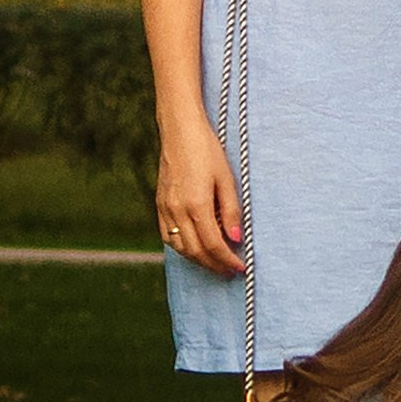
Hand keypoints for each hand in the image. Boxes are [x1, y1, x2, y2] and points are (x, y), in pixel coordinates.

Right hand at [154, 119, 244, 274]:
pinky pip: (168, 235)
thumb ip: (231, 211)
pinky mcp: (159, 204)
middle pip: (196, 251)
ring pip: (180, 247)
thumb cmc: (207, 150)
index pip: (213, 245)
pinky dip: (183, 247)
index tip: (241, 268)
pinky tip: (195, 247)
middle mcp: (177, 210)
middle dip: (214, 265)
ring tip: (215, 262)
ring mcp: (165, 208)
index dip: (228, 260)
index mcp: (196, 204)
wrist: (179, 130)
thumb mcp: (226, 178)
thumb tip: (236, 239)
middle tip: (230, 271)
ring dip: (198, 259)